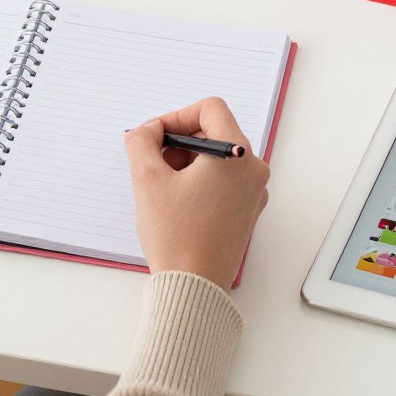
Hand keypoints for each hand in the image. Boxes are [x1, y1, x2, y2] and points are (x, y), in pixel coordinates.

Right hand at [123, 97, 269, 291]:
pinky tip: (176, 201)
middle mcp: (253, 170)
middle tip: (152, 162)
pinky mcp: (247, 211)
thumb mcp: (148, 179)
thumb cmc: (175, 235)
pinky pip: (223, 180)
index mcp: (237, 154)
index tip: (155, 137)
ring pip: (217, 157)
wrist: (194, 287)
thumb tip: (148, 131)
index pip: (210, 108)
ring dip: (186, 160)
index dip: (177, 116)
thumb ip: (142, 141)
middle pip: (214, 131)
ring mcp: (254, 192)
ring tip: (161, 186)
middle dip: (179, 140)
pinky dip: (198, 180)